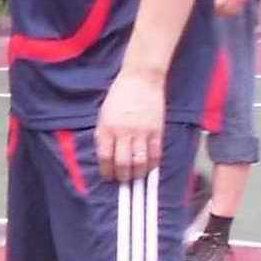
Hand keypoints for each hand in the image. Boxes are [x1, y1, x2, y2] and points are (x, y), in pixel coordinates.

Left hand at [95, 70, 166, 188]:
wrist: (140, 80)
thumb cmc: (119, 96)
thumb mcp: (104, 114)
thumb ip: (104, 134)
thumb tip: (106, 155)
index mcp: (106, 128)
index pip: (105, 157)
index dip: (106, 171)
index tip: (108, 177)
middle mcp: (123, 133)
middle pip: (122, 163)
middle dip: (122, 176)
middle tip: (123, 180)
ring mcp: (141, 132)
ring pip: (140, 162)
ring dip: (138, 173)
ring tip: (136, 177)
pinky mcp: (157, 131)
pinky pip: (155, 153)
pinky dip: (153, 164)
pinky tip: (150, 167)